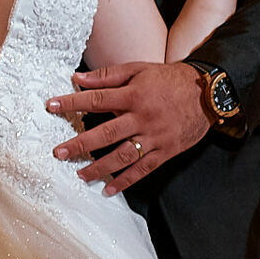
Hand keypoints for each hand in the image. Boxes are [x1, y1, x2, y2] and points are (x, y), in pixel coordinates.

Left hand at [45, 60, 208, 194]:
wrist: (209, 93)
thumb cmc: (169, 79)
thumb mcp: (138, 69)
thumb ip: (108, 75)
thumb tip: (77, 78)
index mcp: (133, 96)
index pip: (96, 100)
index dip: (72, 103)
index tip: (51, 106)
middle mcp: (142, 118)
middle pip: (106, 134)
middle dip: (80, 144)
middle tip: (59, 153)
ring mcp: (155, 137)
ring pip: (123, 156)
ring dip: (99, 167)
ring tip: (80, 175)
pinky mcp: (166, 151)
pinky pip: (143, 169)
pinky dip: (126, 181)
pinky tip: (109, 189)